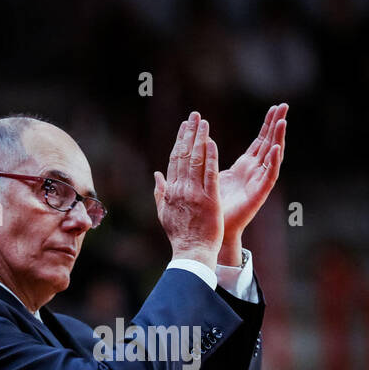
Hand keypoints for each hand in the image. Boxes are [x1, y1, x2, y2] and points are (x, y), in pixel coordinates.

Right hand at [154, 112, 223, 267]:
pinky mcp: (209, 199)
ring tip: (204, 122)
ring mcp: (195, 194)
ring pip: (196, 161)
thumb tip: (156, 175)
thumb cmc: (180, 236)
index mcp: (171, 191)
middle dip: (189, 134)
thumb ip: (160, 192)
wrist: (191, 253)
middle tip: (195, 116)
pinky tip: (212, 142)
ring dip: (200, 139)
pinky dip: (210, 157)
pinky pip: (210, 174)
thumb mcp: (164, 213)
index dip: (179, 141)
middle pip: (184, 156)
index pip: (174, 160)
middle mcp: (181, 189)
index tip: (184, 127)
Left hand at [217, 103, 286, 261]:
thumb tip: (203, 140)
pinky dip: (274, 162)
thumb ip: (210, 158)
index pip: (260, 141)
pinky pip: (269, 176)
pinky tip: (277, 148)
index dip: (267, 125)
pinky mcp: (259, 194)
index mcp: (246, 166)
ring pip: (272, 156)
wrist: (215, 229)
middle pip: (269, 143)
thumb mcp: (212, 174)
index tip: (275, 107)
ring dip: (278, 139)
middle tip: (285, 106)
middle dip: (277, 125)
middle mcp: (256, 172)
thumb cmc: (214, 205)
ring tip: (283, 121)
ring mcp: (259, 182)